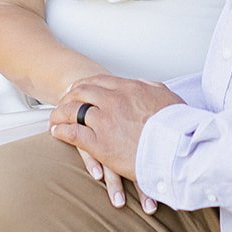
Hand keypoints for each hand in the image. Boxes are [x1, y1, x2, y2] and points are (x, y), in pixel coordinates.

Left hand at [51, 74, 183, 210]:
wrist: (177, 150)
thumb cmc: (176, 127)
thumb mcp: (166, 97)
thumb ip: (151, 89)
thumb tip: (145, 86)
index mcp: (130, 88)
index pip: (99, 81)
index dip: (86, 85)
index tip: (79, 89)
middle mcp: (114, 100)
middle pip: (82, 91)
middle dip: (69, 96)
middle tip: (63, 101)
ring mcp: (105, 121)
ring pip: (73, 110)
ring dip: (61, 112)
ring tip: (55, 117)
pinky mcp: (100, 144)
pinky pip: (73, 133)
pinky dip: (61, 131)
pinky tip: (56, 132)